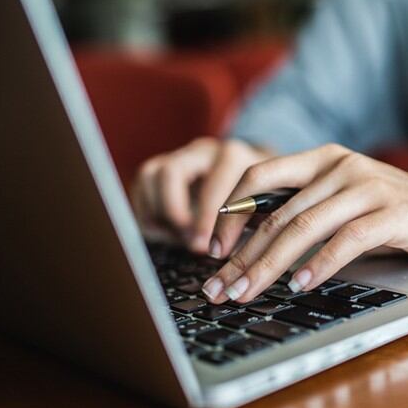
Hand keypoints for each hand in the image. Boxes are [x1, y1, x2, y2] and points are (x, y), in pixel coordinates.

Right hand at [131, 137, 271, 252]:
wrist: (256, 177)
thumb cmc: (262, 198)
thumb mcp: (265, 209)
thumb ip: (251, 225)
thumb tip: (237, 257)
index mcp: (233, 156)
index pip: (215, 180)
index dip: (207, 216)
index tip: (207, 246)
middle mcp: (204, 151)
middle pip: (170, 172)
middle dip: (174, 213)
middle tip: (187, 241)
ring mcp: (181, 156)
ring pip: (151, 175)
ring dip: (158, 212)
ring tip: (178, 237)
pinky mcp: (164, 167)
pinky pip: (143, 185)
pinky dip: (148, 212)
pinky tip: (167, 232)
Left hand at [201, 143, 407, 303]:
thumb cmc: (394, 212)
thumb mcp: (342, 203)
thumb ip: (304, 211)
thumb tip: (249, 248)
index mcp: (321, 159)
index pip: (258, 175)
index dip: (229, 213)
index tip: (211, 251)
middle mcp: (340, 165)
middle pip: (277, 213)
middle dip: (243, 256)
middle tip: (219, 288)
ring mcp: (367, 186)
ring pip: (304, 227)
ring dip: (270, 266)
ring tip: (248, 293)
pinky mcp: (393, 211)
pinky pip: (346, 239)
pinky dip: (319, 265)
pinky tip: (299, 285)